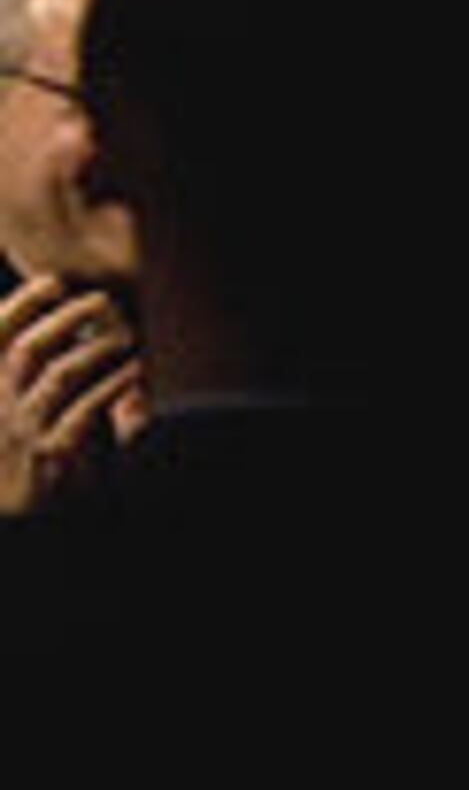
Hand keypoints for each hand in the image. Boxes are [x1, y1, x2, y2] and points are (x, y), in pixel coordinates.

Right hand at [0, 271, 146, 515]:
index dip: (22, 303)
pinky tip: (133, 372)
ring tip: (126, 333)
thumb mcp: (4, 400)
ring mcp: (22, 428)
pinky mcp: (51, 454)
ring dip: (96, 349)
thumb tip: (53, 326)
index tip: (53, 282)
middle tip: (101, 299)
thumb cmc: (10, 447)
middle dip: (67, 317)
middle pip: (29, 347)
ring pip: (60, 375)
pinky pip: (84, 412)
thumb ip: (18, 367)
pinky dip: (112, 388)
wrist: (4, 507)